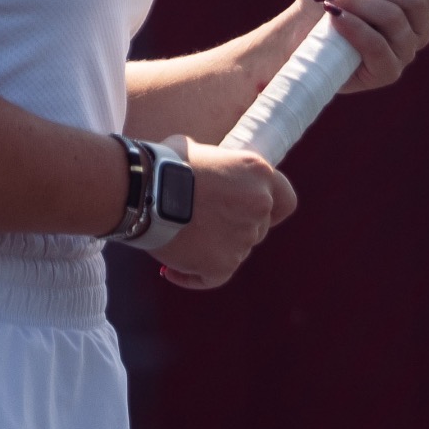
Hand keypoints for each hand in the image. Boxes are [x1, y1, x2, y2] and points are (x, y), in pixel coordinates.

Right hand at [154, 136, 296, 288]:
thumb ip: (216, 168)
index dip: (271, 210)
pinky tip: (172, 271)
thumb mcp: (198, 150)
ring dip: (211, 250)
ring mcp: (243, 237)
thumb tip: (208, 175)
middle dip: (232, 229)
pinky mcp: (222, 265)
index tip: (253, 214)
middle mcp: (259, 205)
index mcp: (258, 173)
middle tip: (200, 225)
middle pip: (256, 229)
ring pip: (234, 253)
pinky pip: (211, 278)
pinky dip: (193, 276)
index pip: (286, 200)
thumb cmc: (163, 164)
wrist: (143, 189)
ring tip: (176, 242)